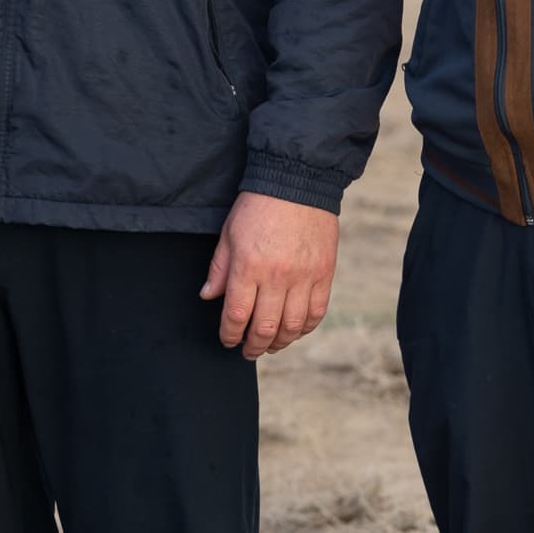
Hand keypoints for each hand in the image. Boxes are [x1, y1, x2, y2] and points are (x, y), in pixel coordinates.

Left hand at [200, 192, 337, 359]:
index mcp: (249, 266)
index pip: (237, 315)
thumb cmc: (258, 206)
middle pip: (265, 328)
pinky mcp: (324, 274)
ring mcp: (304, 277)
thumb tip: (209, 296)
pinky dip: (304, 328)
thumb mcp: (229, 233)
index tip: (227, 340)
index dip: (230, 334)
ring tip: (270, 345)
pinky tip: (294, 331)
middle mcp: (277, 277)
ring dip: (279, 343)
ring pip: (292, 327)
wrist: (297, 182)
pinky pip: (316, 313)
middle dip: (253, 346)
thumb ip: (219, 269)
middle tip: (247, 351)